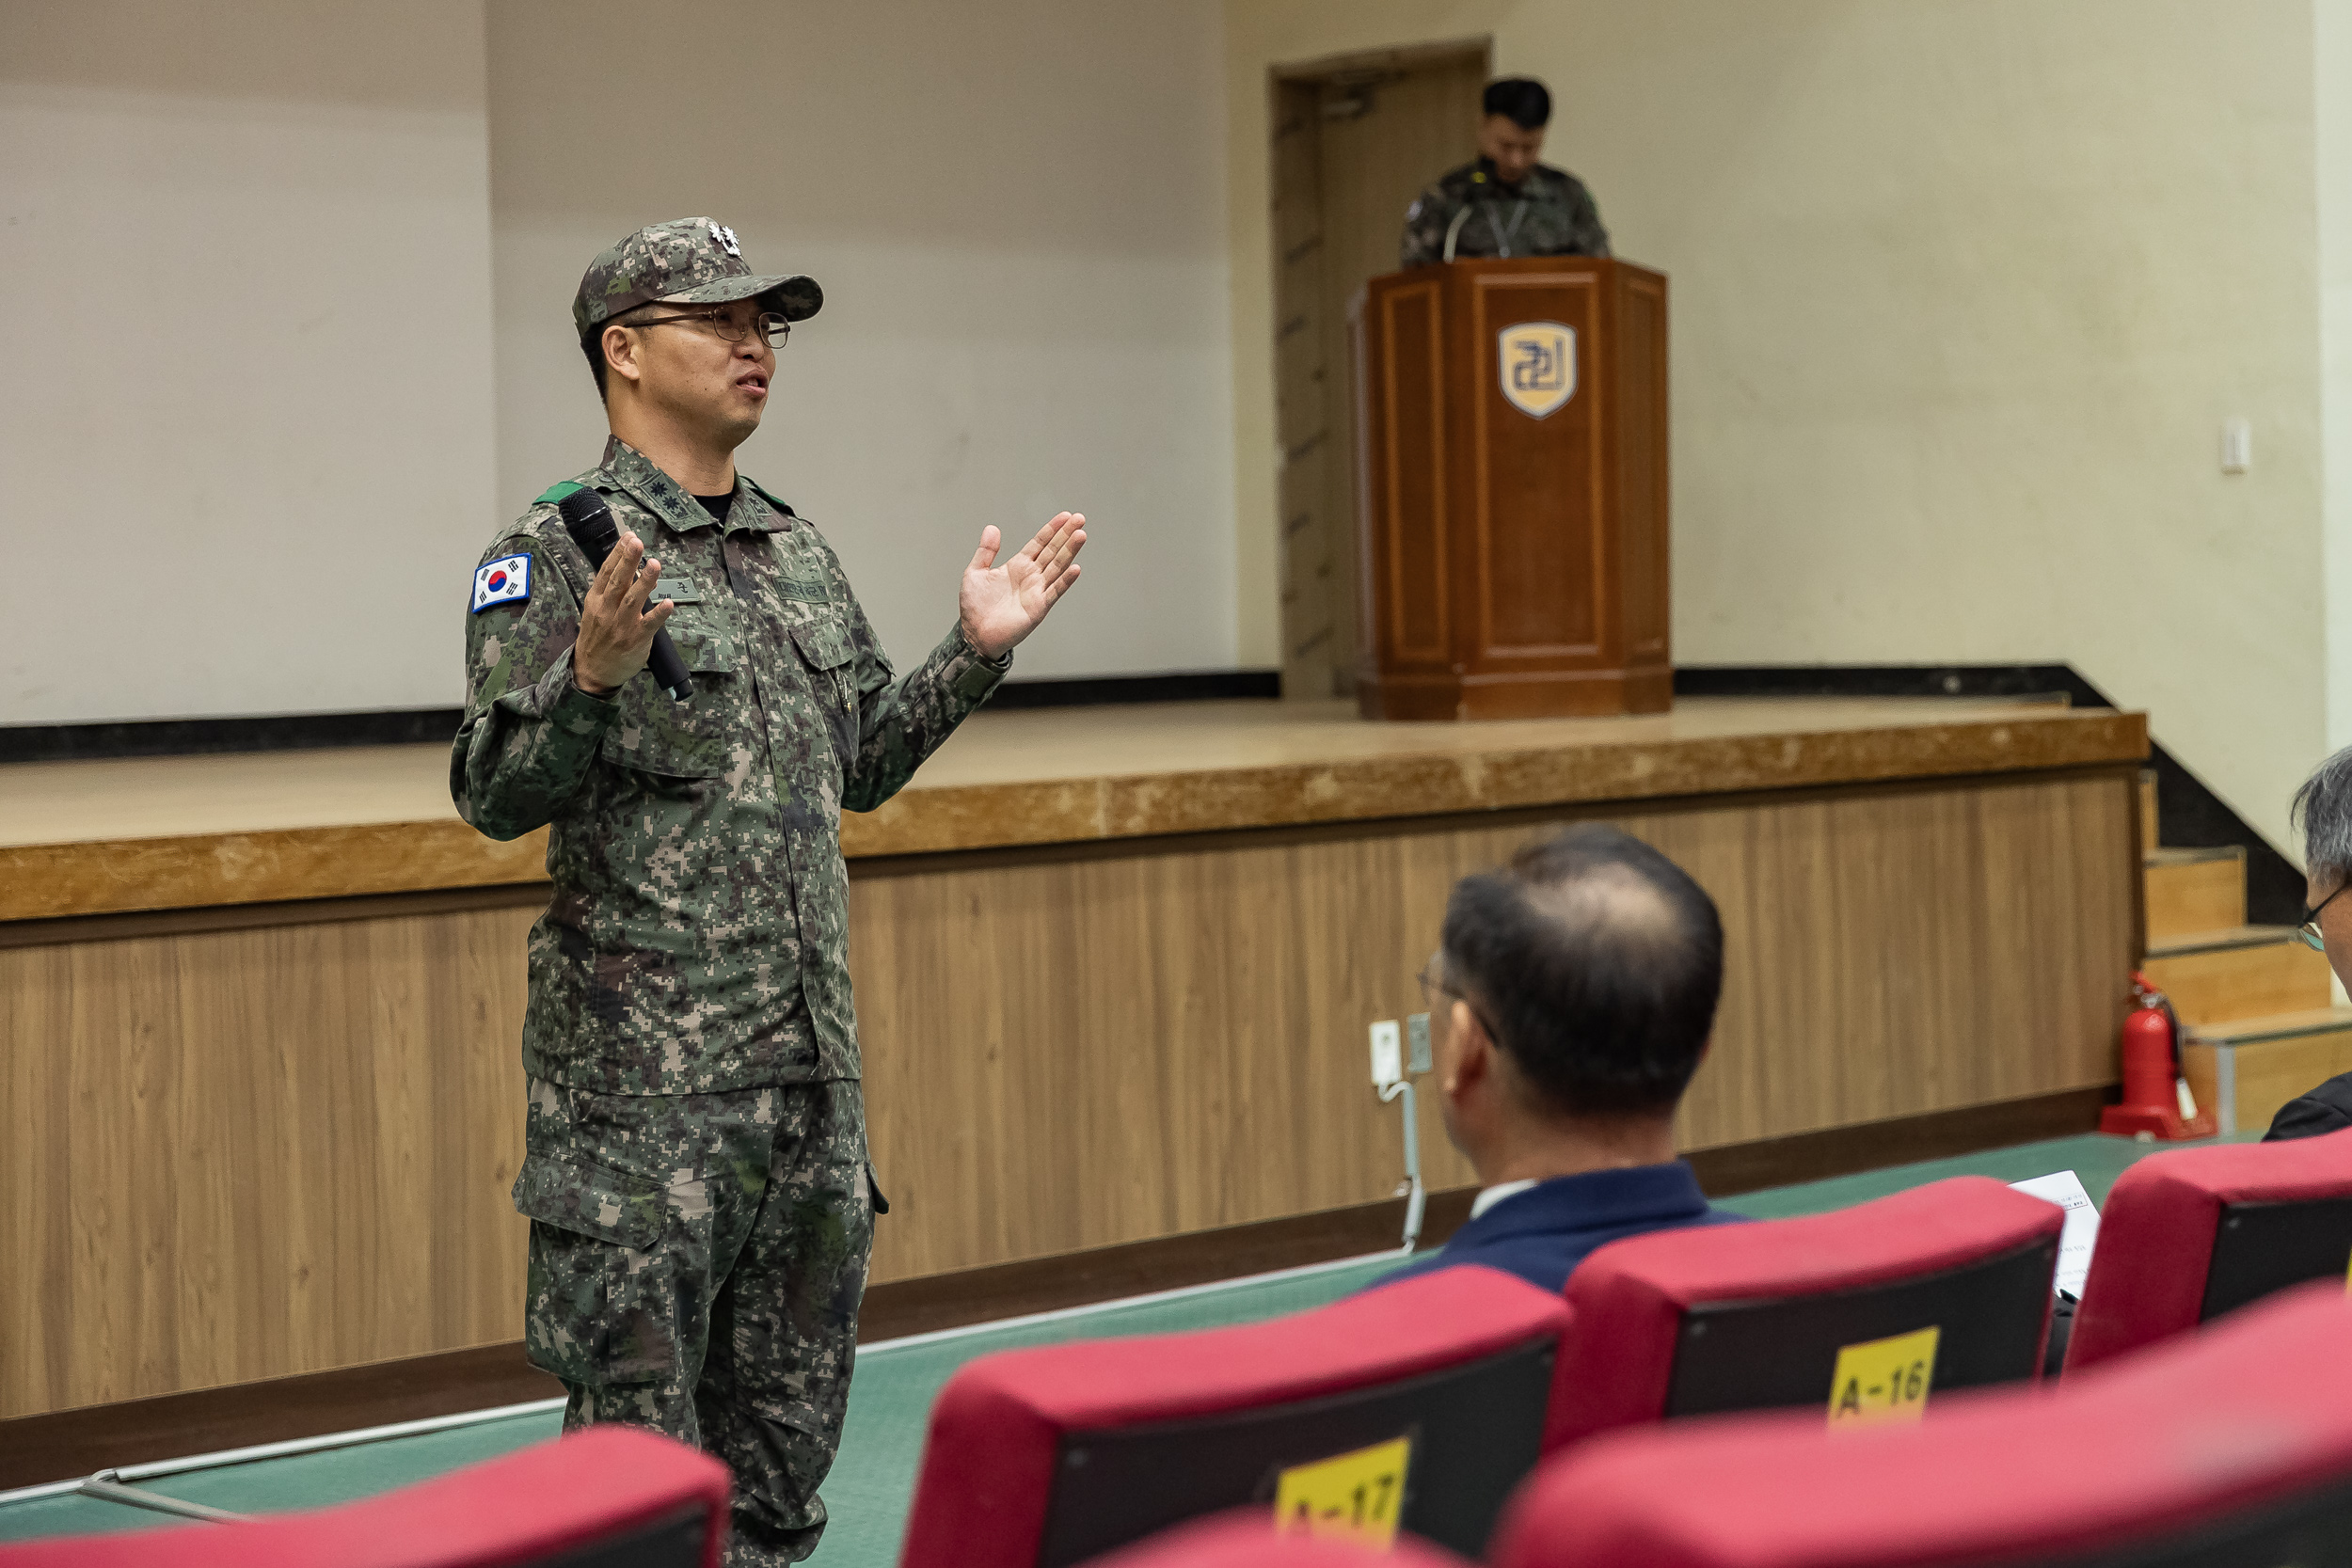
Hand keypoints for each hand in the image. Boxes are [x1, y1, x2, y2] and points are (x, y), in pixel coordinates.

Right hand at [572, 531, 675, 695]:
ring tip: (655, 564)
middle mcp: (607, 610)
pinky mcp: (636, 639)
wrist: (592, 671)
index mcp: (596, 600)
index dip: (617, 554)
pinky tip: (668, 603)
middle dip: (628, 560)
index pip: (606, 572)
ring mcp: (622, 625)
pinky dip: (659, 614)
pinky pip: (649, 625)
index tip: (628, 537)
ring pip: (633, 599)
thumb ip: (608, 590)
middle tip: (637, 543)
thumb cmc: (597, 638)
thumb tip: (622, 565)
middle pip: (618, 581)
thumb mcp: (594, 610)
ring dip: (645, 581)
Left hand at [960, 512, 1085, 659]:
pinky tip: (1075, 568)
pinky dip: (1065, 581)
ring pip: (1057, 567)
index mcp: (1017, 566)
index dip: (1052, 529)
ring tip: (1080, 536)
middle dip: (1066, 534)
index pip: (1039, 543)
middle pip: (1052, 551)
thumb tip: (992, 528)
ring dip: (1069, 551)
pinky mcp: (1038, 607)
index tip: (1065, 516)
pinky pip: (1054, 591)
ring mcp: (1036, 591)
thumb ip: (986, 551)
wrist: (975, 635)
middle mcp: (1030, 576)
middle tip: (1080, 519)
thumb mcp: (975, 573)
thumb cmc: (974, 608)